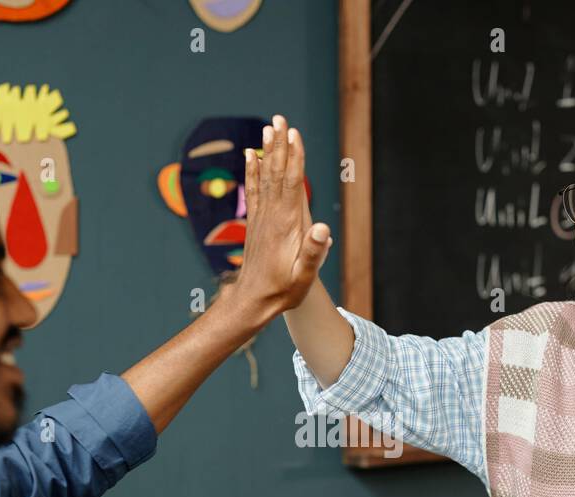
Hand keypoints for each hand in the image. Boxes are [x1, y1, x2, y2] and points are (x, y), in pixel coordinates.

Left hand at [231, 114, 332, 320]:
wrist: (253, 301)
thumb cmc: (283, 290)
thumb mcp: (305, 276)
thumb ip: (314, 252)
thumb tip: (323, 229)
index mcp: (287, 224)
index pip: (292, 183)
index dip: (294, 157)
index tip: (294, 133)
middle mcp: (272, 215)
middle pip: (277, 172)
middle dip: (280, 145)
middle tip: (280, 118)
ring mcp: (262, 217)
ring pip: (265, 177)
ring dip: (268, 151)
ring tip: (268, 128)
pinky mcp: (255, 222)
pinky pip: (254, 189)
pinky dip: (253, 170)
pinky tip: (251, 155)